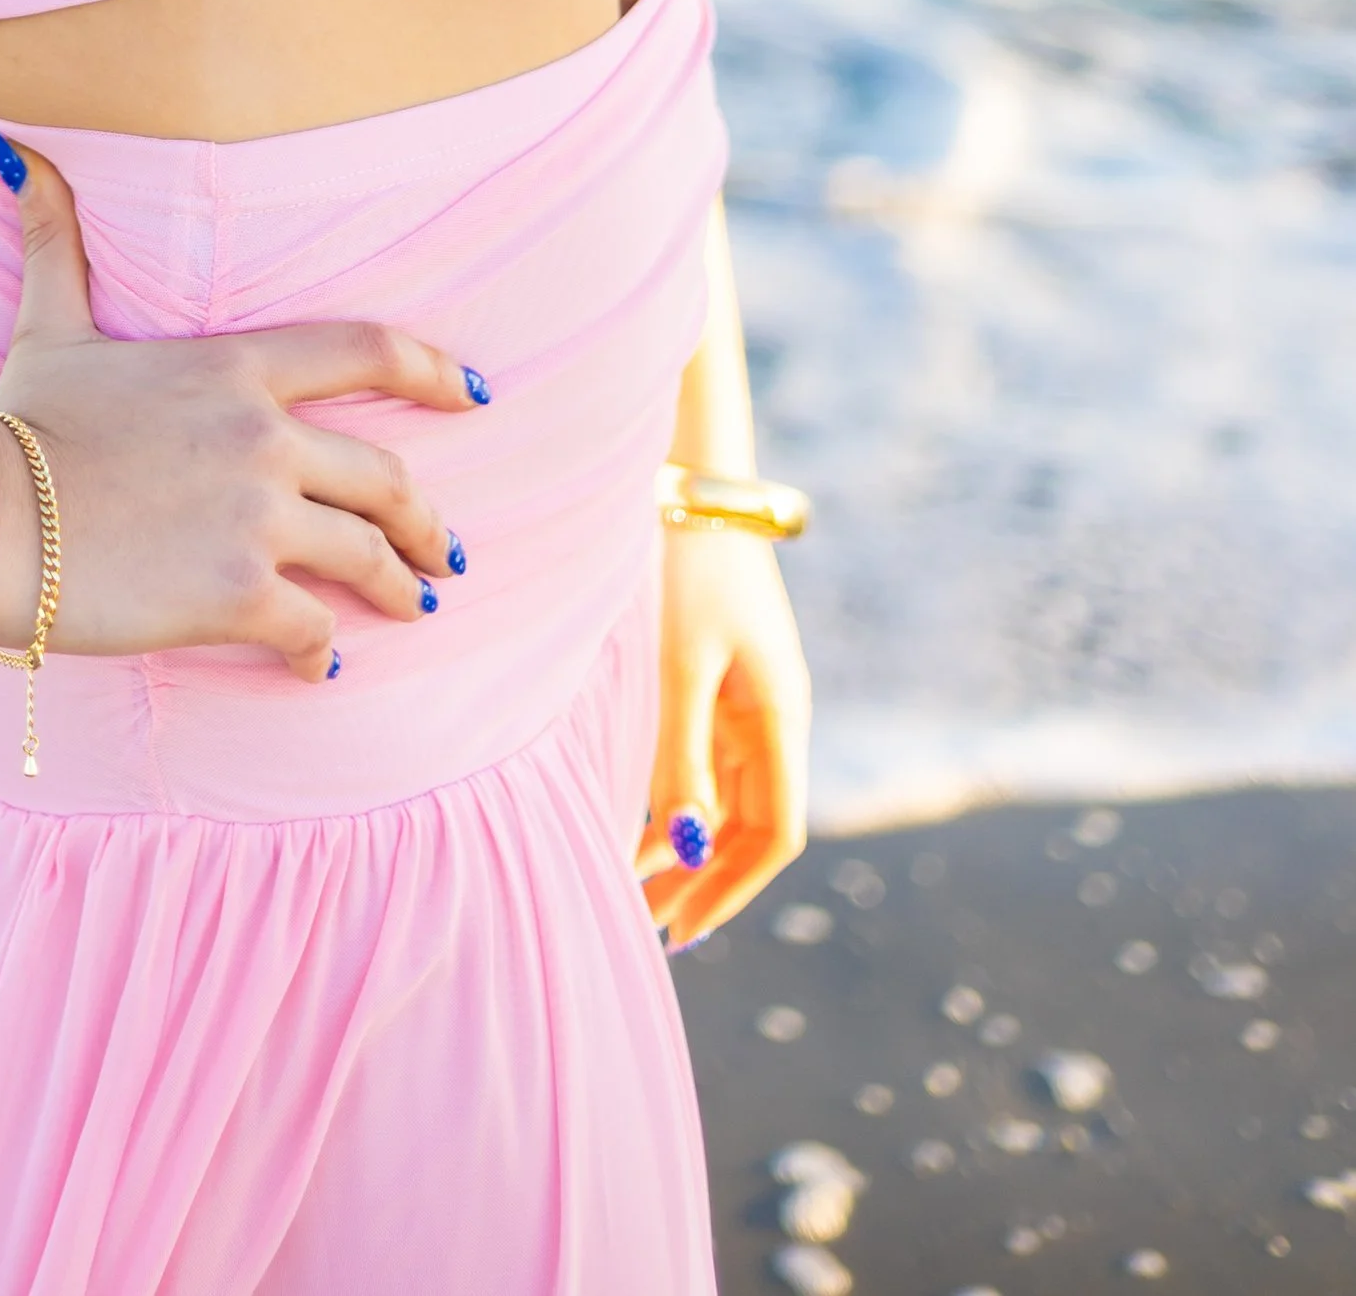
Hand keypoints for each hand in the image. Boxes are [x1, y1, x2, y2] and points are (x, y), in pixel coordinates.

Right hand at [0, 136, 477, 681]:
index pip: (366, 350)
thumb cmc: (16, 418)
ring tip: (413, 606)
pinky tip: (319, 666)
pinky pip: (314, 628)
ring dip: (399, 585)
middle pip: (386, 474)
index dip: (434, 369)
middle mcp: (265, 435)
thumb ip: (56, 241)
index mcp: (236, 365)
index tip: (475, 394)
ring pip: (367, 555)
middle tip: (445, 550)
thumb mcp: (50, 323)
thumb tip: (18, 152)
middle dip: (425, 518)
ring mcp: (259, 516)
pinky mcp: (239, 593)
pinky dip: (325, 652)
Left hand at [635, 520, 810, 945]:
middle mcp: (774, 719)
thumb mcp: (681, 665)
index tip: (684, 928)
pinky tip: (638, 825)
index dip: (732, 887)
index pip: (774, 833)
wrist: (693, 487)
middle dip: (705, 880)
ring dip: (689, 847)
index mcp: (780, 718)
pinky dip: (679, 801)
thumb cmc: (689, 571)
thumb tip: (686, 847)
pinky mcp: (721, 682)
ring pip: (727, 798)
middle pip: (750, 824)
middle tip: (650, 927)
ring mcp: (749, 701)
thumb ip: (682, 756)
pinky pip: (707, 763)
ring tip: (634, 891)